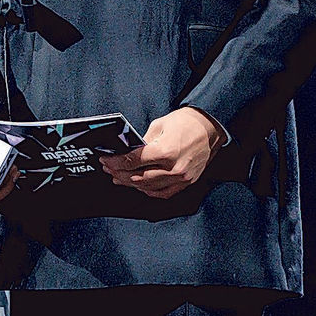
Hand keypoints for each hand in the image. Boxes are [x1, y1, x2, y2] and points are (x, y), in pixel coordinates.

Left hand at [100, 108, 224, 199]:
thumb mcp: (159, 125)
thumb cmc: (186, 122)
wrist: (210, 128)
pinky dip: (148, 190)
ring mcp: (181, 178)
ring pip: (148, 187)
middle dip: (119, 173)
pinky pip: (163, 193)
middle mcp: (173, 168)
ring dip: (131, 183)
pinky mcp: (186, 182)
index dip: (115, 162)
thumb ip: (143, 141)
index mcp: (165, 151)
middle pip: (137, 177)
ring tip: (119, 177)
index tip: (106, 160)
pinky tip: (138, 185)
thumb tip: (126, 152)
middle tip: (109, 169)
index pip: (132, 161)